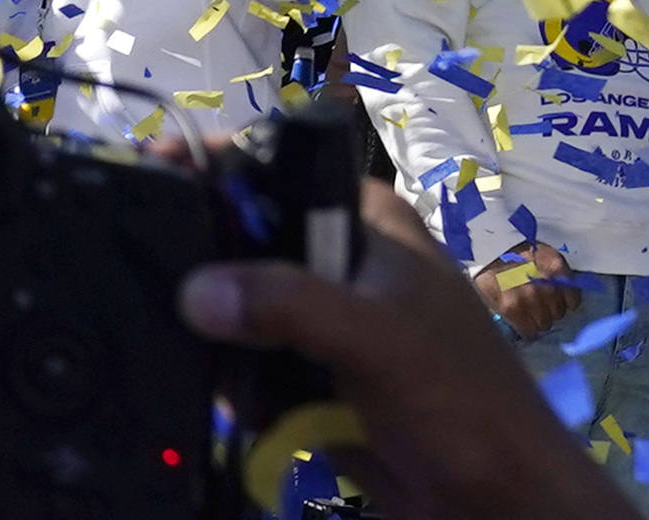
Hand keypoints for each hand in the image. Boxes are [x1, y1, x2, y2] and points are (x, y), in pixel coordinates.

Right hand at [182, 186, 635, 519]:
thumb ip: (286, 303)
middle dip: (204, 262)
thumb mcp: (375, 335)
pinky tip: (239, 402)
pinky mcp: (314, 378)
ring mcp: (326, 322)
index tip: (149, 172)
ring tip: (200, 355)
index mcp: (366, 221)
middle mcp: (341, 259)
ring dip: (217, 334)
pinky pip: (251, 364)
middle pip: (247, 236)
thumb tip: (193, 292)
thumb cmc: (459, 400)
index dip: (214, 163)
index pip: (278, 164)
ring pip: (241, 305)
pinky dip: (237, 381)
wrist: (499, 503)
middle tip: (160, 281)